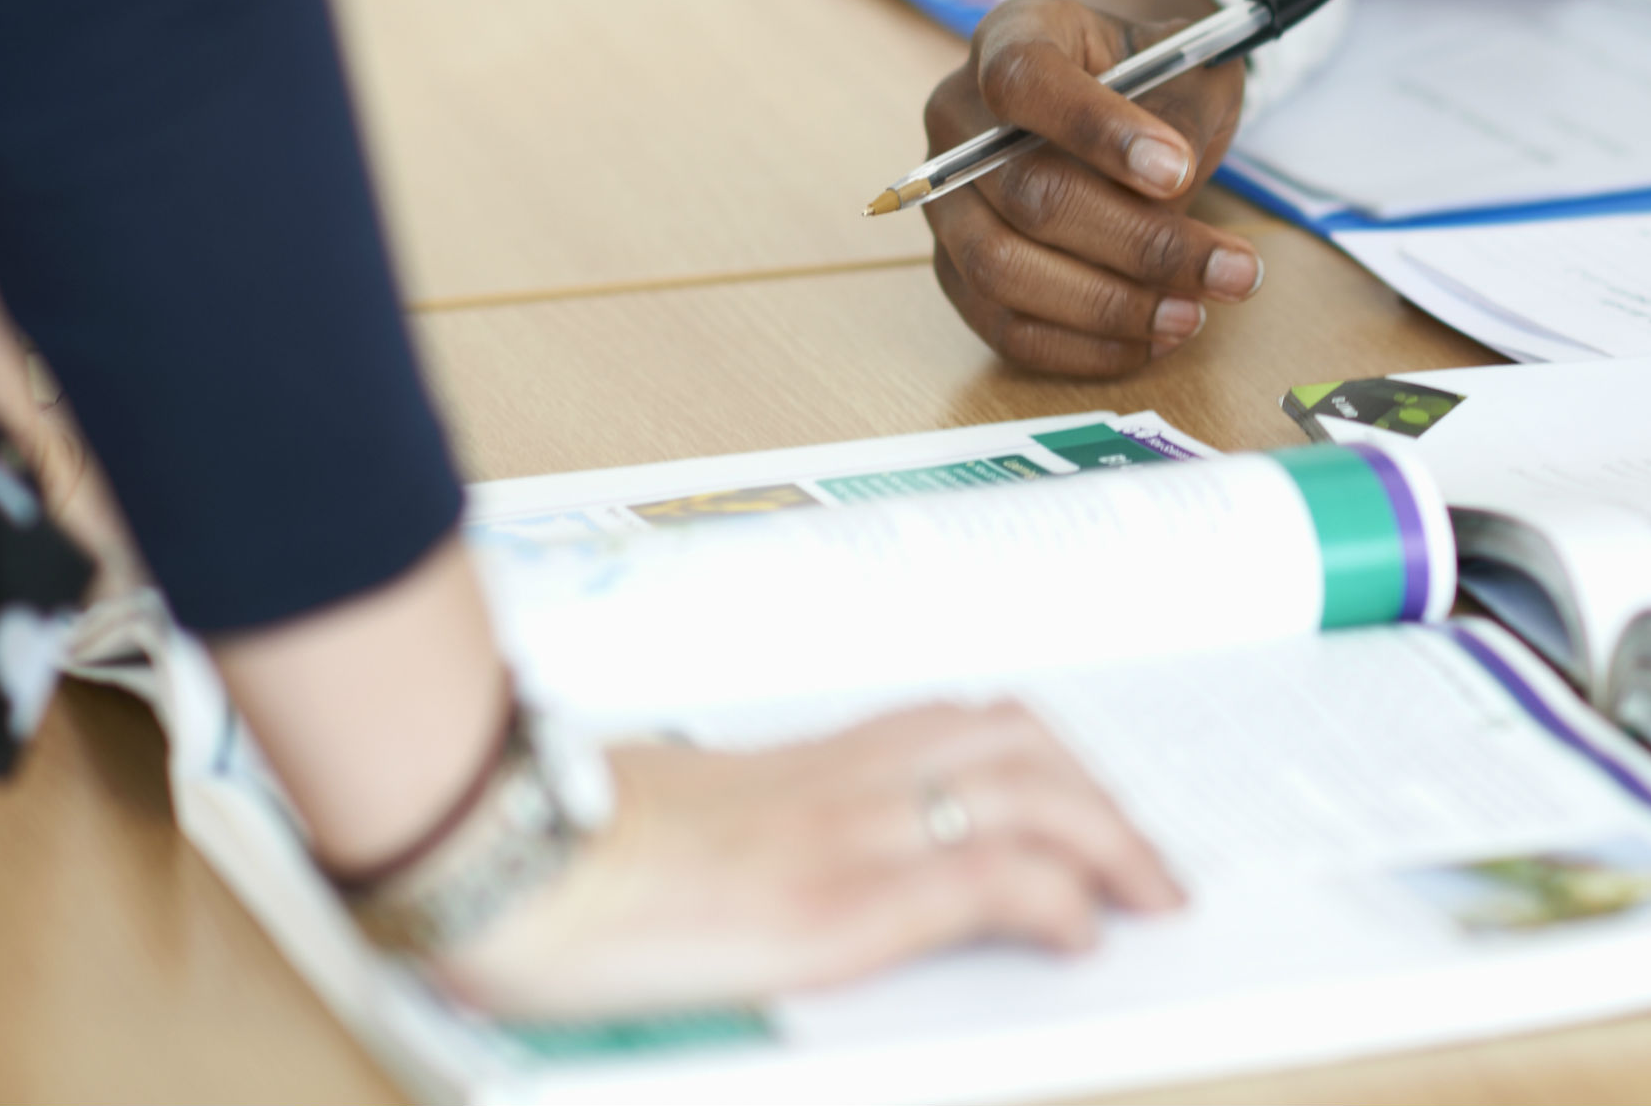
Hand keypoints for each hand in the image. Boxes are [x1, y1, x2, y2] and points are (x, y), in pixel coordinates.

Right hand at [438, 703, 1187, 1021]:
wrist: (499, 857)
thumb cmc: (559, 846)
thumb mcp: (670, 814)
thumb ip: (736, 816)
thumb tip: (751, 849)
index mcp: (804, 758)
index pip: (958, 720)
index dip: (1044, 752)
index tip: (1086, 788)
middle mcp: (843, 780)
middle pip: (1021, 745)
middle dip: (1105, 796)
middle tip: (1150, 856)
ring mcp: (847, 836)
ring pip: (1032, 796)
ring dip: (1113, 841)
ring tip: (1150, 894)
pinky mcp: (836, 906)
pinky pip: (984, 879)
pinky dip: (1056, 898)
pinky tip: (1085, 931)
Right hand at [921, 0, 1259, 375]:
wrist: (1126, 106)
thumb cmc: (1156, 81)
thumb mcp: (1191, 68)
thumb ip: (1180, 113)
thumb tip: (1167, 194)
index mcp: (1013, 36)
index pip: (1024, 80)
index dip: (1095, 128)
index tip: (1179, 170)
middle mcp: (958, 115)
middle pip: (1025, 192)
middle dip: (1139, 244)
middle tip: (1232, 271)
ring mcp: (946, 198)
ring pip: (1002, 269)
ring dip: (1108, 306)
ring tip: (1193, 314)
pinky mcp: (955, 267)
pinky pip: (1001, 324)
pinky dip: (1079, 346)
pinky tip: (1151, 339)